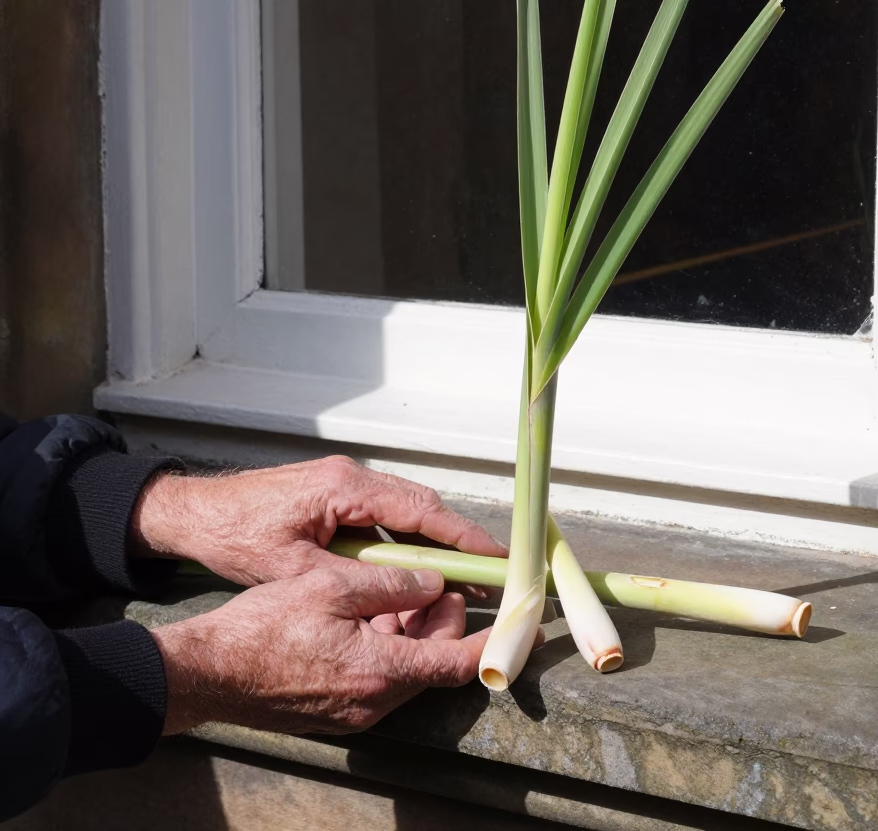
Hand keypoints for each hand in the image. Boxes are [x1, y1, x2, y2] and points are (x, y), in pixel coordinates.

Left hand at [130, 456, 505, 586]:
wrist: (195, 512)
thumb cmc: (235, 536)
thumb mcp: (294, 569)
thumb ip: (354, 577)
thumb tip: (409, 589)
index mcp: (345, 488)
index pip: (419, 510)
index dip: (461, 535)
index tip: (493, 557)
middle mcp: (351, 476)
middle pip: (421, 504)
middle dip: (456, 539)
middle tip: (486, 574)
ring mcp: (345, 481)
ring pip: (405, 508)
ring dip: (432, 541)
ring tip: (458, 577)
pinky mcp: (336, 493)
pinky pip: (384, 513)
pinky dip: (405, 539)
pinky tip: (413, 568)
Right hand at [150, 563, 491, 734]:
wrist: (208, 671)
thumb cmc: (260, 629)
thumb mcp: (330, 587)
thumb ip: (392, 585)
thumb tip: (434, 582)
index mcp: (378, 671)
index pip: (455, 663)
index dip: (490, 644)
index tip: (519, 630)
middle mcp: (372, 701)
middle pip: (433, 662)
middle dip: (442, 622)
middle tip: (434, 585)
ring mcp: (354, 711)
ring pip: (406, 668)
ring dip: (412, 631)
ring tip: (393, 592)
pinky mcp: (337, 711)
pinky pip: (380, 677)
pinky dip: (387, 645)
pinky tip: (367, 614)